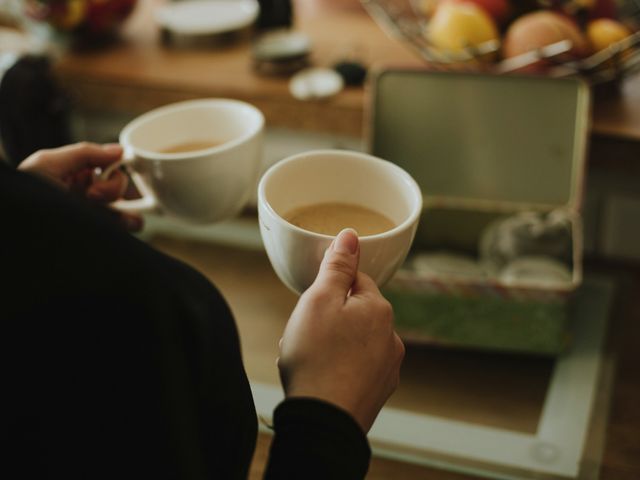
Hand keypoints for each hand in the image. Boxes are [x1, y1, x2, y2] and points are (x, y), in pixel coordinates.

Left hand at [19, 142, 141, 230]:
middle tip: (92, 196)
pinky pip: (124, 226)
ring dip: (125, 207)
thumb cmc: (26, 194)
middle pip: (119, 184)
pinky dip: (131, 222)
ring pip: (127, 206)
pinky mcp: (99, 230)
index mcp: (75, 173)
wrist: (24, 228)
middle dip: (112, 188)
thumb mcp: (48, 163)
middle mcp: (87, 193)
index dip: (115, 164)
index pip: (108, 164)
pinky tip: (125, 221)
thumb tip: (119, 150)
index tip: (113, 168)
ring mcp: (94, 214)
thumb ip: (85, 153)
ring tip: (106, 211)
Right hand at [277, 228, 404, 432]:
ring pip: (353, 342)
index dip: (328, 289)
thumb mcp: (319, 300)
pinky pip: (354, 369)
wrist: (322, 422)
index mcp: (379, 309)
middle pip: (353, 313)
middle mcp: (391, 337)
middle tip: (303, 335)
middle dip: (326, 319)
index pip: (355, 281)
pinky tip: (318, 379)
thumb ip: (338, 266)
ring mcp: (387, 368)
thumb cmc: (316, 357)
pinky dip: (337, 369)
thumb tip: (352, 234)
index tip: (310, 305)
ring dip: (330, 344)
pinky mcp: (377, 392)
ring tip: (305, 360)